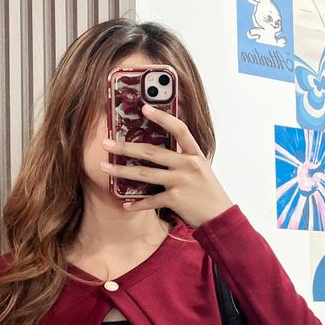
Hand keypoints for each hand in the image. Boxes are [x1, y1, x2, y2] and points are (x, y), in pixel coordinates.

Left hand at [99, 103, 235, 228]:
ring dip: (122, 171)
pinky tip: (125, 205)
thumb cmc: (207, 193)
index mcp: (194, 154)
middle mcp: (187, 165)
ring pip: (145, 174)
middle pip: (152, 152)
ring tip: (105, 167)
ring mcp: (181, 182)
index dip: (162, 117)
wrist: (219, 217)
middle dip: (126, 146)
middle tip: (106, 143)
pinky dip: (136, 204)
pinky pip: (150, 200)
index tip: (144, 107)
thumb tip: (158, 152)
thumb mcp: (200, 169)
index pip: (179, 129)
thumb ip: (183, 159)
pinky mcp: (176, 199)